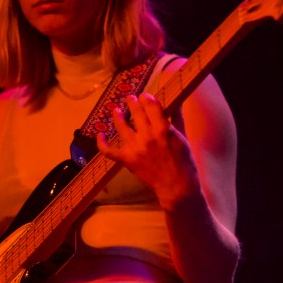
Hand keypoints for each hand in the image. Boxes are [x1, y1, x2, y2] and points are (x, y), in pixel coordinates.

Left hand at [96, 93, 199, 211]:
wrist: (176, 186)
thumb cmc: (183, 162)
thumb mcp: (183, 138)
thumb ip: (177, 118)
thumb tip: (177, 101)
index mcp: (163, 129)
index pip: (151, 105)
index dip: (146, 98)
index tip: (144, 96)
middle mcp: (147, 135)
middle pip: (136, 112)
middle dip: (132, 102)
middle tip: (129, 98)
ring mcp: (135, 148)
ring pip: (121, 126)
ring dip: (117, 115)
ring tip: (116, 110)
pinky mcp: (127, 160)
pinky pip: (109, 150)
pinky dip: (101, 143)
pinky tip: (100, 135)